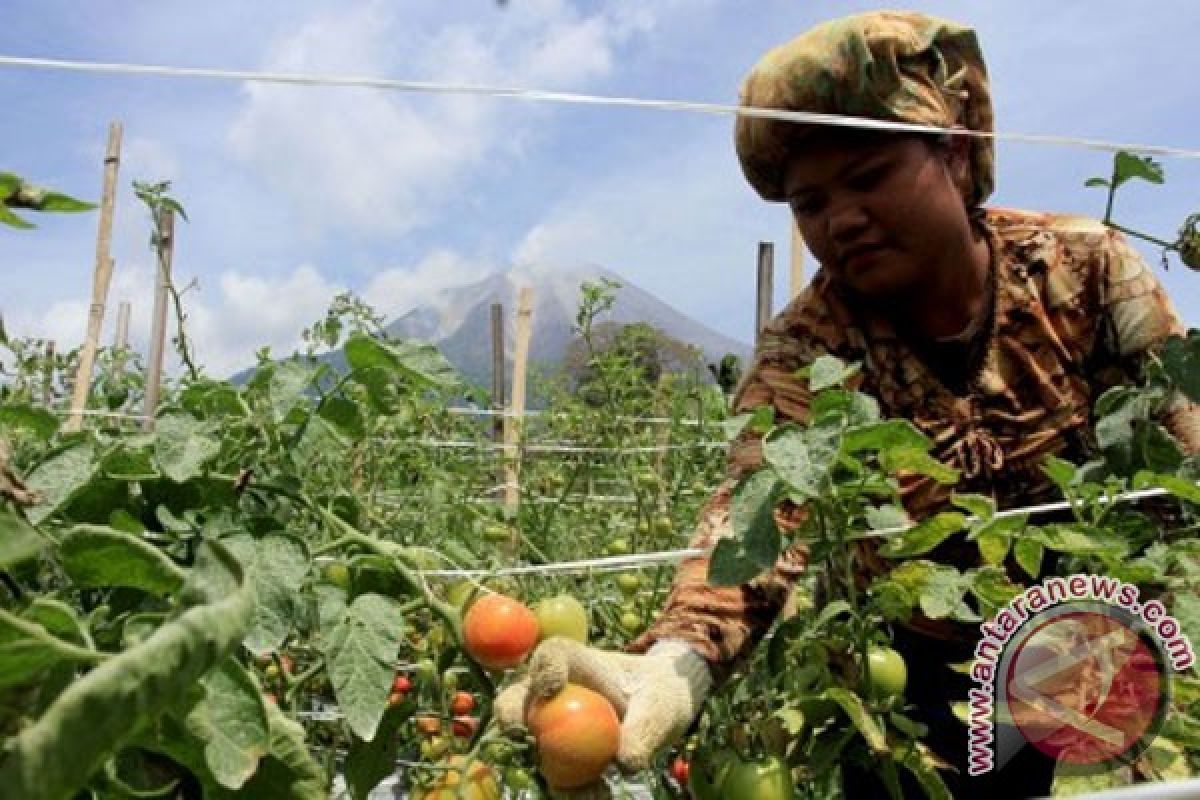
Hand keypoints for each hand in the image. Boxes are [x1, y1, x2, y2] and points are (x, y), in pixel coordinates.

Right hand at [494, 638, 710, 796]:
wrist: (658, 713)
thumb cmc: (658, 694)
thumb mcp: (660, 707)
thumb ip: (644, 729)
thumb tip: (624, 763)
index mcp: (576, 662)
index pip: (553, 654)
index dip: (545, 668)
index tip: (551, 687)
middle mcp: (551, 692)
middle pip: (517, 697)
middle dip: (512, 717)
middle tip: (531, 740)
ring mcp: (548, 725)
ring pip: (528, 745)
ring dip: (552, 772)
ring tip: (595, 793)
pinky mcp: (558, 756)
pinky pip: (554, 777)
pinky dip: (572, 791)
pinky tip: (600, 795)